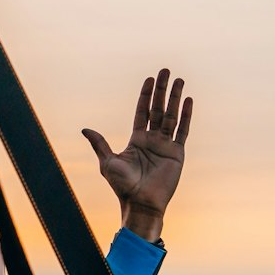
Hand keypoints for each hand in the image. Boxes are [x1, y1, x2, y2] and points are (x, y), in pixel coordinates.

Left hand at [82, 68, 192, 242]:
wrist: (141, 203)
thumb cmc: (123, 186)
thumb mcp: (107, 163)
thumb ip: (100, 144)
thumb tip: (85, 129)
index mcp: (137, 140)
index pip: (142, 111)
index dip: (146, 95)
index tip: (150, 79)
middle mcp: (152, 140)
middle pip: (158, 109)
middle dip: (162, 90)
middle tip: (166, 71)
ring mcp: (165, 146)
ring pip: (171, 116)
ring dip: (175, 98)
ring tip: (179, 80)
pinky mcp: (177, 154)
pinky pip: (182, 131)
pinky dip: (186, 115)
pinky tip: (188, 100)